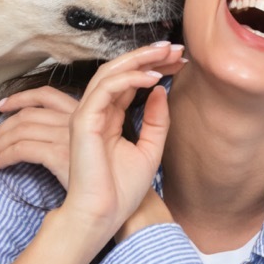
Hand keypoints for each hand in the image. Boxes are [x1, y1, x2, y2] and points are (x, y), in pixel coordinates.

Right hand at [0, 44, 184, 190]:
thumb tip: (160, 90)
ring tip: (166, 54)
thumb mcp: (150, 150)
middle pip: (120, 71)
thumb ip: (156, 120)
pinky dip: (129, 79)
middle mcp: (97, 112)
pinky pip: (105, 89)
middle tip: (175, 48)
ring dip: (139, 60)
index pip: (130, 82)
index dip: (154, 67)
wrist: (105, 215)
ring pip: (110, 73)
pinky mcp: (84, 121)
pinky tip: (152, 77)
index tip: (179, 61)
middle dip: (148, 56)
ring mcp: (88, 115)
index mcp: (110, 118)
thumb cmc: (122, 191)